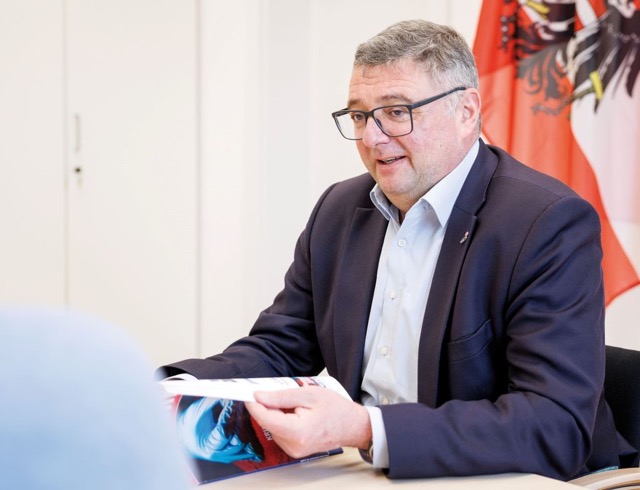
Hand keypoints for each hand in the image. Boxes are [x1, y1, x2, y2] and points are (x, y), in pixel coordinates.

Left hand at [245, 386, 371, 458]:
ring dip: (277, 413)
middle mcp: (293, 445)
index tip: (247, 393)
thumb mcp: (308, 394)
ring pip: (273, 427)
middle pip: (268, 422)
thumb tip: (259, 396)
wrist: (352, 425)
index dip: (254, 404)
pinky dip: (283, 420)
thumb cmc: (336, 409)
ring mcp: (293, 451)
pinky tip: (296, 413)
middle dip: (269, 406)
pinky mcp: (294, 450)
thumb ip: (281, 396)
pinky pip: (280, 432)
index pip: (265, 418)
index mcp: (297, 432)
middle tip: (276, 391)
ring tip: (296, 404)